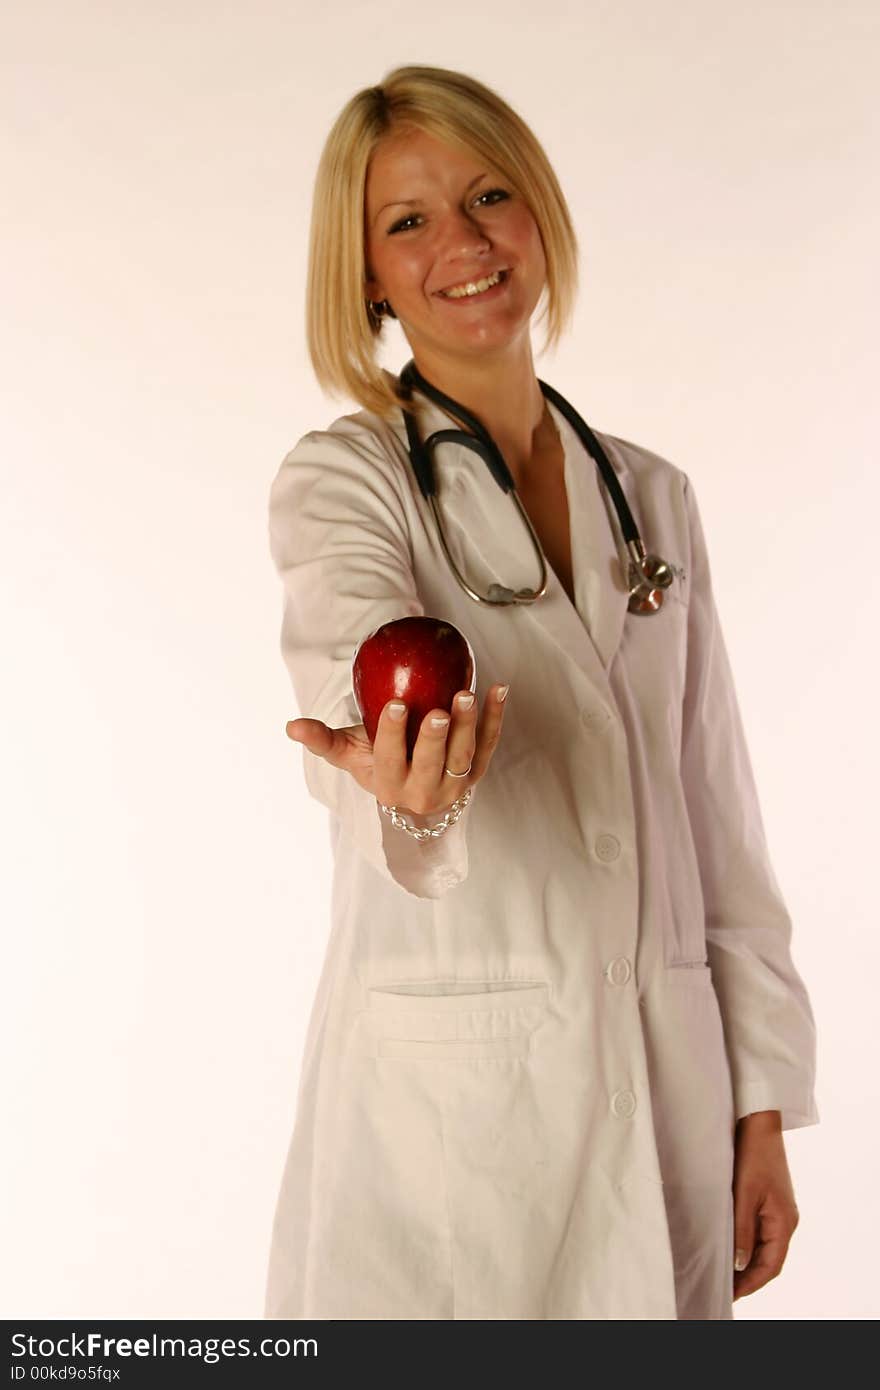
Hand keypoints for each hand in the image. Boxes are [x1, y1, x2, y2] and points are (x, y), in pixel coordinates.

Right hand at [285, 684, 509, 816]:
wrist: (415, 791)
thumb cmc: (378, 764)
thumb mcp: (351, 755)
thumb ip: (323, 740)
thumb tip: (291, 726)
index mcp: (389, 786)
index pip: (390, 759)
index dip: (393, 734)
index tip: (396, 705)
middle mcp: (424, 792)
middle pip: (431, 763)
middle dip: (435, 738)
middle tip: (439, 710)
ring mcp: (454, 786)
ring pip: (463, 756)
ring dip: (469, 726)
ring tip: (468, 695)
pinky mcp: (476, 774)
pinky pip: (488, 745)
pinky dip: (495, 718)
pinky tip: (498, 689)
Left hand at [732, 1110, 799, 1301]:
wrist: (758, 1123)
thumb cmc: (752, 1156)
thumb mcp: (744, 1195)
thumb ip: (742, 1231)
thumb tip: (741, 1265)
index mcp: (784, 1222)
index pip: (771, 1266)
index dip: (752, 1284)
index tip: (732, 1296)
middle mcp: (786, 1220)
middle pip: (770, 1260)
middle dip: (749, 1278)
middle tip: (725, 1290)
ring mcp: (779, 1211)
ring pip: (765, 1247)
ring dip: (748, 1263)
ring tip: (725, 1275)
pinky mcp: (770, 1202)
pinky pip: (761, 1232)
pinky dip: (748, 1245)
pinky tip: (732, 1248)